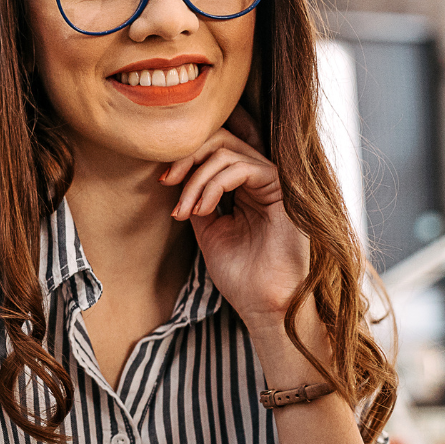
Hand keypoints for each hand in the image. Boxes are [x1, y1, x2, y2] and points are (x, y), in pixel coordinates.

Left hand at [158, 107, 308, 329]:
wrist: (262, 304)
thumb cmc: (239, 274)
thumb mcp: (208, 230)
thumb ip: (197, 200)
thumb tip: (177, 176)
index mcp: (244, 187)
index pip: (214, 149)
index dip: (185, 157)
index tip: (163, 182)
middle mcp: (259, 179)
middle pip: (220, 139)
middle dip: (187, 157)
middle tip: (167, 182)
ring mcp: (271, 183)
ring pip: (227, 151)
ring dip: (196, 180)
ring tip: (187, 211)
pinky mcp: (281, 189)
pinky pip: (243, 167)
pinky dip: (215, 185)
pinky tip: (204, 210)